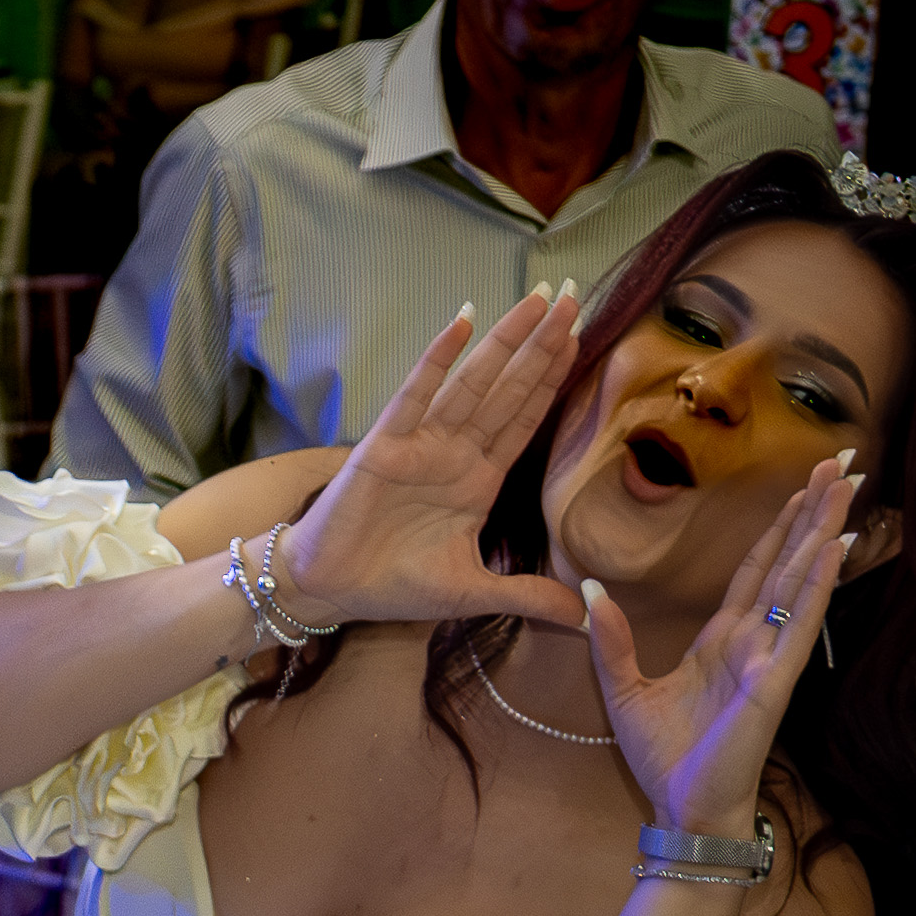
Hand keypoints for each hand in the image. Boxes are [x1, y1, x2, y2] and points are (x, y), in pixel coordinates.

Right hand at [281, 286, 594, 634]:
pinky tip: (461, 323)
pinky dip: (437, 360)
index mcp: (478, 480)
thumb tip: (586, 617)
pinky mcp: (385, 445)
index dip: (552, 379)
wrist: (329, 590)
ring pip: (473, 383)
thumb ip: (529, 596)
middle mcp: (455, 453)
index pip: (524, 419)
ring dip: (504, 342)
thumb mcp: (474, 593)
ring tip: (536, 301)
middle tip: (573, 299)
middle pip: (509, 389)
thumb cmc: (392, 585)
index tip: (580, 338)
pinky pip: (416, 395)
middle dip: (541, 346)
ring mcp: (422, 444)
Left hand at [579, 450, 858, 842]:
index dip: (778, 528)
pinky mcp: (775, 680)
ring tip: (846, 484)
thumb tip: (588, 590)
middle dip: (812, 512)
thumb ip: (611, 639)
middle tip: (841, 463)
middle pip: (787, 562)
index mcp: (723, 640)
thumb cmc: (665, 759)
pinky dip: (817, 585)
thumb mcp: (624, 690)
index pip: (756, 570)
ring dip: (824, 531)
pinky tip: (836, 548)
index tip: (801, 487)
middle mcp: (754, 641)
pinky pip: (799, 625)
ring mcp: (770, 657)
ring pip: (801, 580)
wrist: (681, 809)